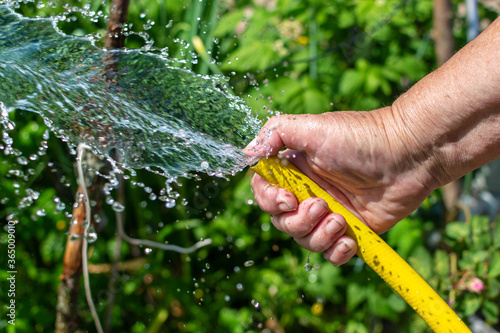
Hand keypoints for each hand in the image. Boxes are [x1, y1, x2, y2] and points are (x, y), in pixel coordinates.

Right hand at [244, 108, 435, 265]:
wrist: (409, 153)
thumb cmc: (360, 137)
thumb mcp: (312, 127)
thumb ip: (275, 134)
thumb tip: (247, 153)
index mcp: (295, 169)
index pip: (265, 192)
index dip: (269, 201)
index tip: (287, 199)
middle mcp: (309, 192)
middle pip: (282, 221)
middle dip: (298, 220)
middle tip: (322, 205)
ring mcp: (330, 213)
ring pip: (305, 240)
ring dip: (319, 236)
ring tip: (341, 220)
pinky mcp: (352, 230)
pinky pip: (332, 253)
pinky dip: (337, 252)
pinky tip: (349, 239)